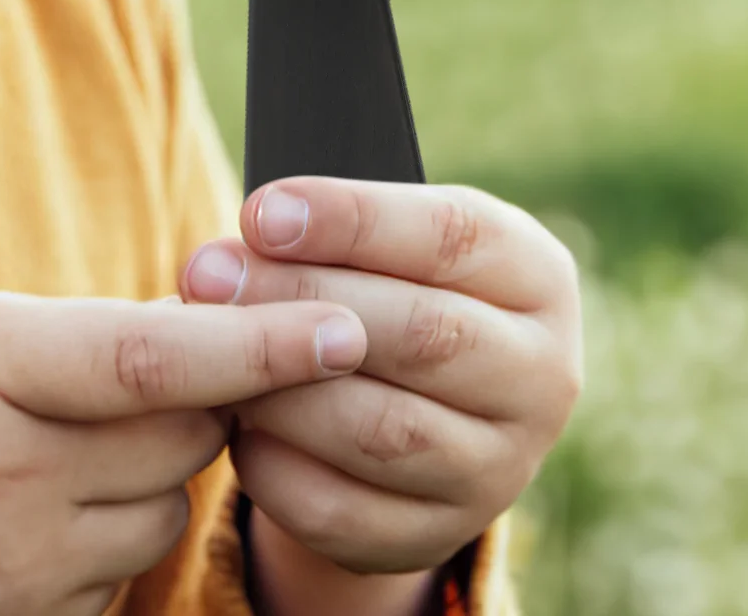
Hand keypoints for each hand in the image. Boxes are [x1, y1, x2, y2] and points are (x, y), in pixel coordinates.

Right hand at [0, 280, 368, 615]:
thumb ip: (34, 337)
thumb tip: (141, 343)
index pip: (155, 355)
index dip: (261, 341)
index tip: (346, 321)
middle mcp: (11, 476)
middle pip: (184, 432)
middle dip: (210, 391)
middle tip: (178, 354)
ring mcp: (11, 567)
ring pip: (157, 505)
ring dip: (155, 462)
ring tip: (71, 432)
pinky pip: (108, 572)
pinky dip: (103, 527)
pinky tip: (36, 501)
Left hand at [179, 178, 582, 578]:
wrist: (426, 402)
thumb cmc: (396, 284)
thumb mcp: (395, 241)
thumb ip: (342, 229)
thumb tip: (252, 232)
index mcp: (537, 276)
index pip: (452, 235)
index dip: (353, 220)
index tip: (262, 212)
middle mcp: (541, 376)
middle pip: (421, 333)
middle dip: (301, 298)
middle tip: (206, 274)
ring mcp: (499, 468)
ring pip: (384, 430)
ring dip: (281, 387)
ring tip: (209, 349)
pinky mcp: (436, 535)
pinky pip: (345, 512)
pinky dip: (276, 467)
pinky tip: (230, 422)